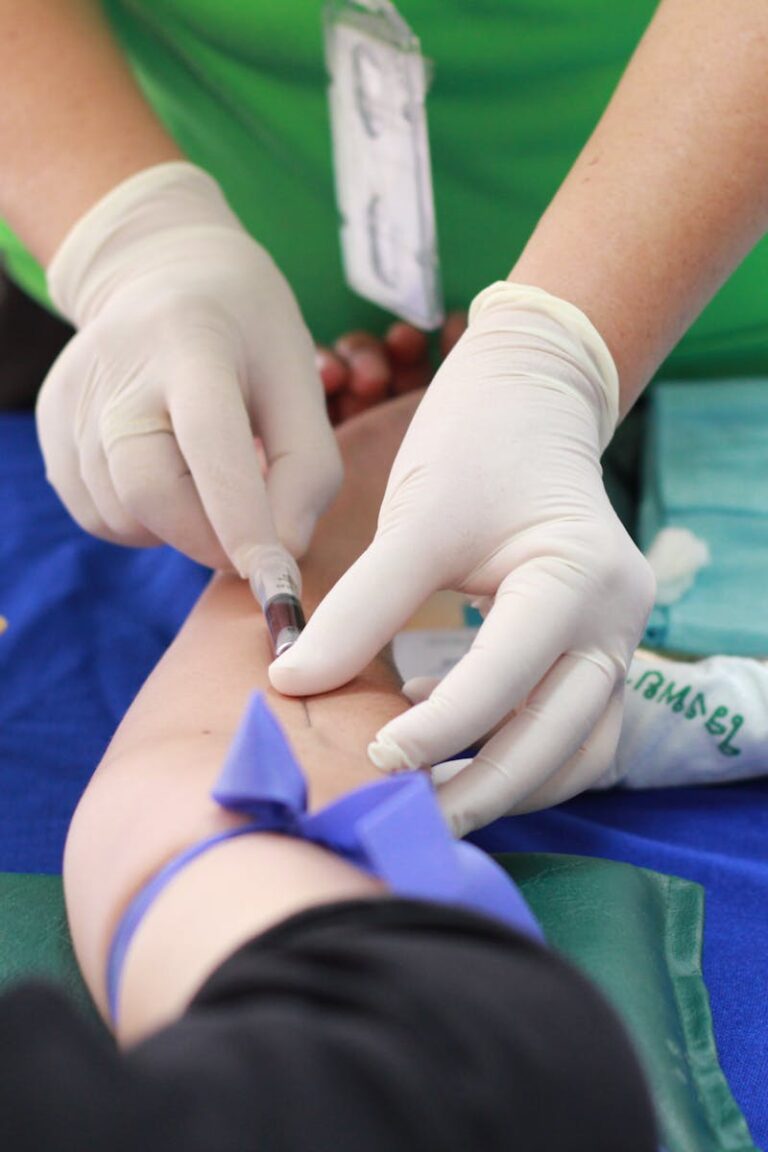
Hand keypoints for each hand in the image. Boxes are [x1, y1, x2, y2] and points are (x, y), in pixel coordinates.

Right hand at [37, 162, 341, 572]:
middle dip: (208, 540)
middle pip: (148, 490)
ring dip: (178, 529)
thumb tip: (282, 554)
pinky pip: (97, 514)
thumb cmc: (249, 334)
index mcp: (192, 341)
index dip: (242, 518)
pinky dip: (142, 522)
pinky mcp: (51, 424)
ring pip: (121, 514)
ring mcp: (74, 397)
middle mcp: (119, 366)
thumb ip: (307, 469)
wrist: (163, 272)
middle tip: (250, 543)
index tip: (276, 578)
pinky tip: (168, 477)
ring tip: (207, 481)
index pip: (210, 441)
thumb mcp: (300, 380)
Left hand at [271, 282, 654, 834]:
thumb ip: (360, 607)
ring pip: (576, 751)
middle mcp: (618, 622)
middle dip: (482, 789)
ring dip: (508, 785)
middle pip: (560, 740)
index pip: (508, 679)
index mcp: (581, 579)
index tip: (369, 757)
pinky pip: (570, 729)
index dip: (438, 729)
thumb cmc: (475, 444)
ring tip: (428, 800)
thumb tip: (292, 682)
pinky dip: (519, 753)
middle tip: (404, 816)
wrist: (531, 398)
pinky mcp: (595, 649)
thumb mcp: (417, 520)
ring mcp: (617, 640)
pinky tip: (451, 744)